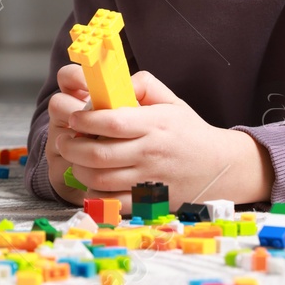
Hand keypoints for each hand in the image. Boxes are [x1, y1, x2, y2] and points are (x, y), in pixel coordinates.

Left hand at [48, 66, 273, 208]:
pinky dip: (94, 194)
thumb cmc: (190, 132)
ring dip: (79, 170)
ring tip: (75, 160)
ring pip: (99, 180)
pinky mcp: (149, 202)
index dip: (84, 120)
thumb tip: (113, 82)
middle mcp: (150, 153)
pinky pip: (111, 202)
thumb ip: (143, 85)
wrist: (220, 167)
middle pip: (98, 154)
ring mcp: (149, 180)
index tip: (74, 117)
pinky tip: (91, 182)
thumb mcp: (172, 101)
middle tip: (64, 140)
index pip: (111, 122)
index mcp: (154, 125)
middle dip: (72, 147)